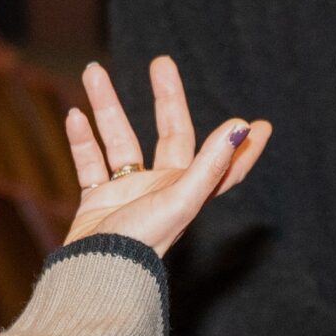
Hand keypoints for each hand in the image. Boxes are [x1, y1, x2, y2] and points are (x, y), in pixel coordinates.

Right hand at [62, 56, 271, 254]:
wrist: (94, 273)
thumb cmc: (142, 241)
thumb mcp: (181, 199)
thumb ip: (211, 163)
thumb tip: (241, 125)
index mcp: (189, 192)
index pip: (226, 166)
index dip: (244, 149)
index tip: (261, 125)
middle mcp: (163, 188)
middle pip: (170, 134)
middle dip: (168, 98)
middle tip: (162, 63)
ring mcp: (129, 193)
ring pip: (120, 140)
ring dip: (106, 107)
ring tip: (93, 71)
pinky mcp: (98, 200)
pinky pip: (91, 162)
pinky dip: (82, 140)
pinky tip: (75, 116)